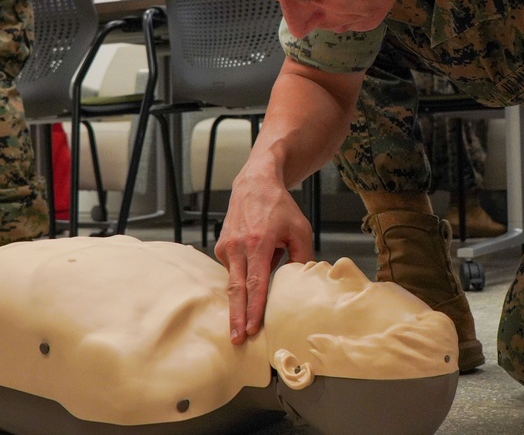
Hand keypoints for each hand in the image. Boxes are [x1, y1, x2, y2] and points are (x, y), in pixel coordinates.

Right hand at [214, 177, 313, 344]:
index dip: (254, 308)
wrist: (255, 183)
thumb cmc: (280, 207)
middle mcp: (238, 246)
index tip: (251, 328)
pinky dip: (245, 274)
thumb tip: (302, 284)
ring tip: (252, 306)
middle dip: (237, 317)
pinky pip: (234, 269)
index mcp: (259, 242)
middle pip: (236, 289)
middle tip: (237, 340)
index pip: (255, 282)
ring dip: (242, 298)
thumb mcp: (300, 229)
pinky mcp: (221, 247)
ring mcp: (226, 247)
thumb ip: (302, 258)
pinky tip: (258, 260)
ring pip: (234, 281)